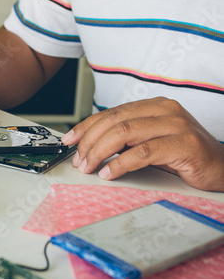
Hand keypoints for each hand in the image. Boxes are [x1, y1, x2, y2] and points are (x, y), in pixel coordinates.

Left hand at [61, 97, 223, 191]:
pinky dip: (121, 163)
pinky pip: (144, 152)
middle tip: (78, 160)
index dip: (86, 126)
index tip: (68, 140)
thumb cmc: (183, 156)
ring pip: (125, 133)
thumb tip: (90, 146)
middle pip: (114, 121)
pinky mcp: (185, 144)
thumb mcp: (150, 141)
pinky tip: (109, 173)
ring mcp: (176, 124)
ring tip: (89, 167)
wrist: (222, 168)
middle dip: (89, 141)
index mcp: (153, 105)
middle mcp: (164, 109)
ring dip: (100, 152)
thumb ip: (127, 138)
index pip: (111, 113)